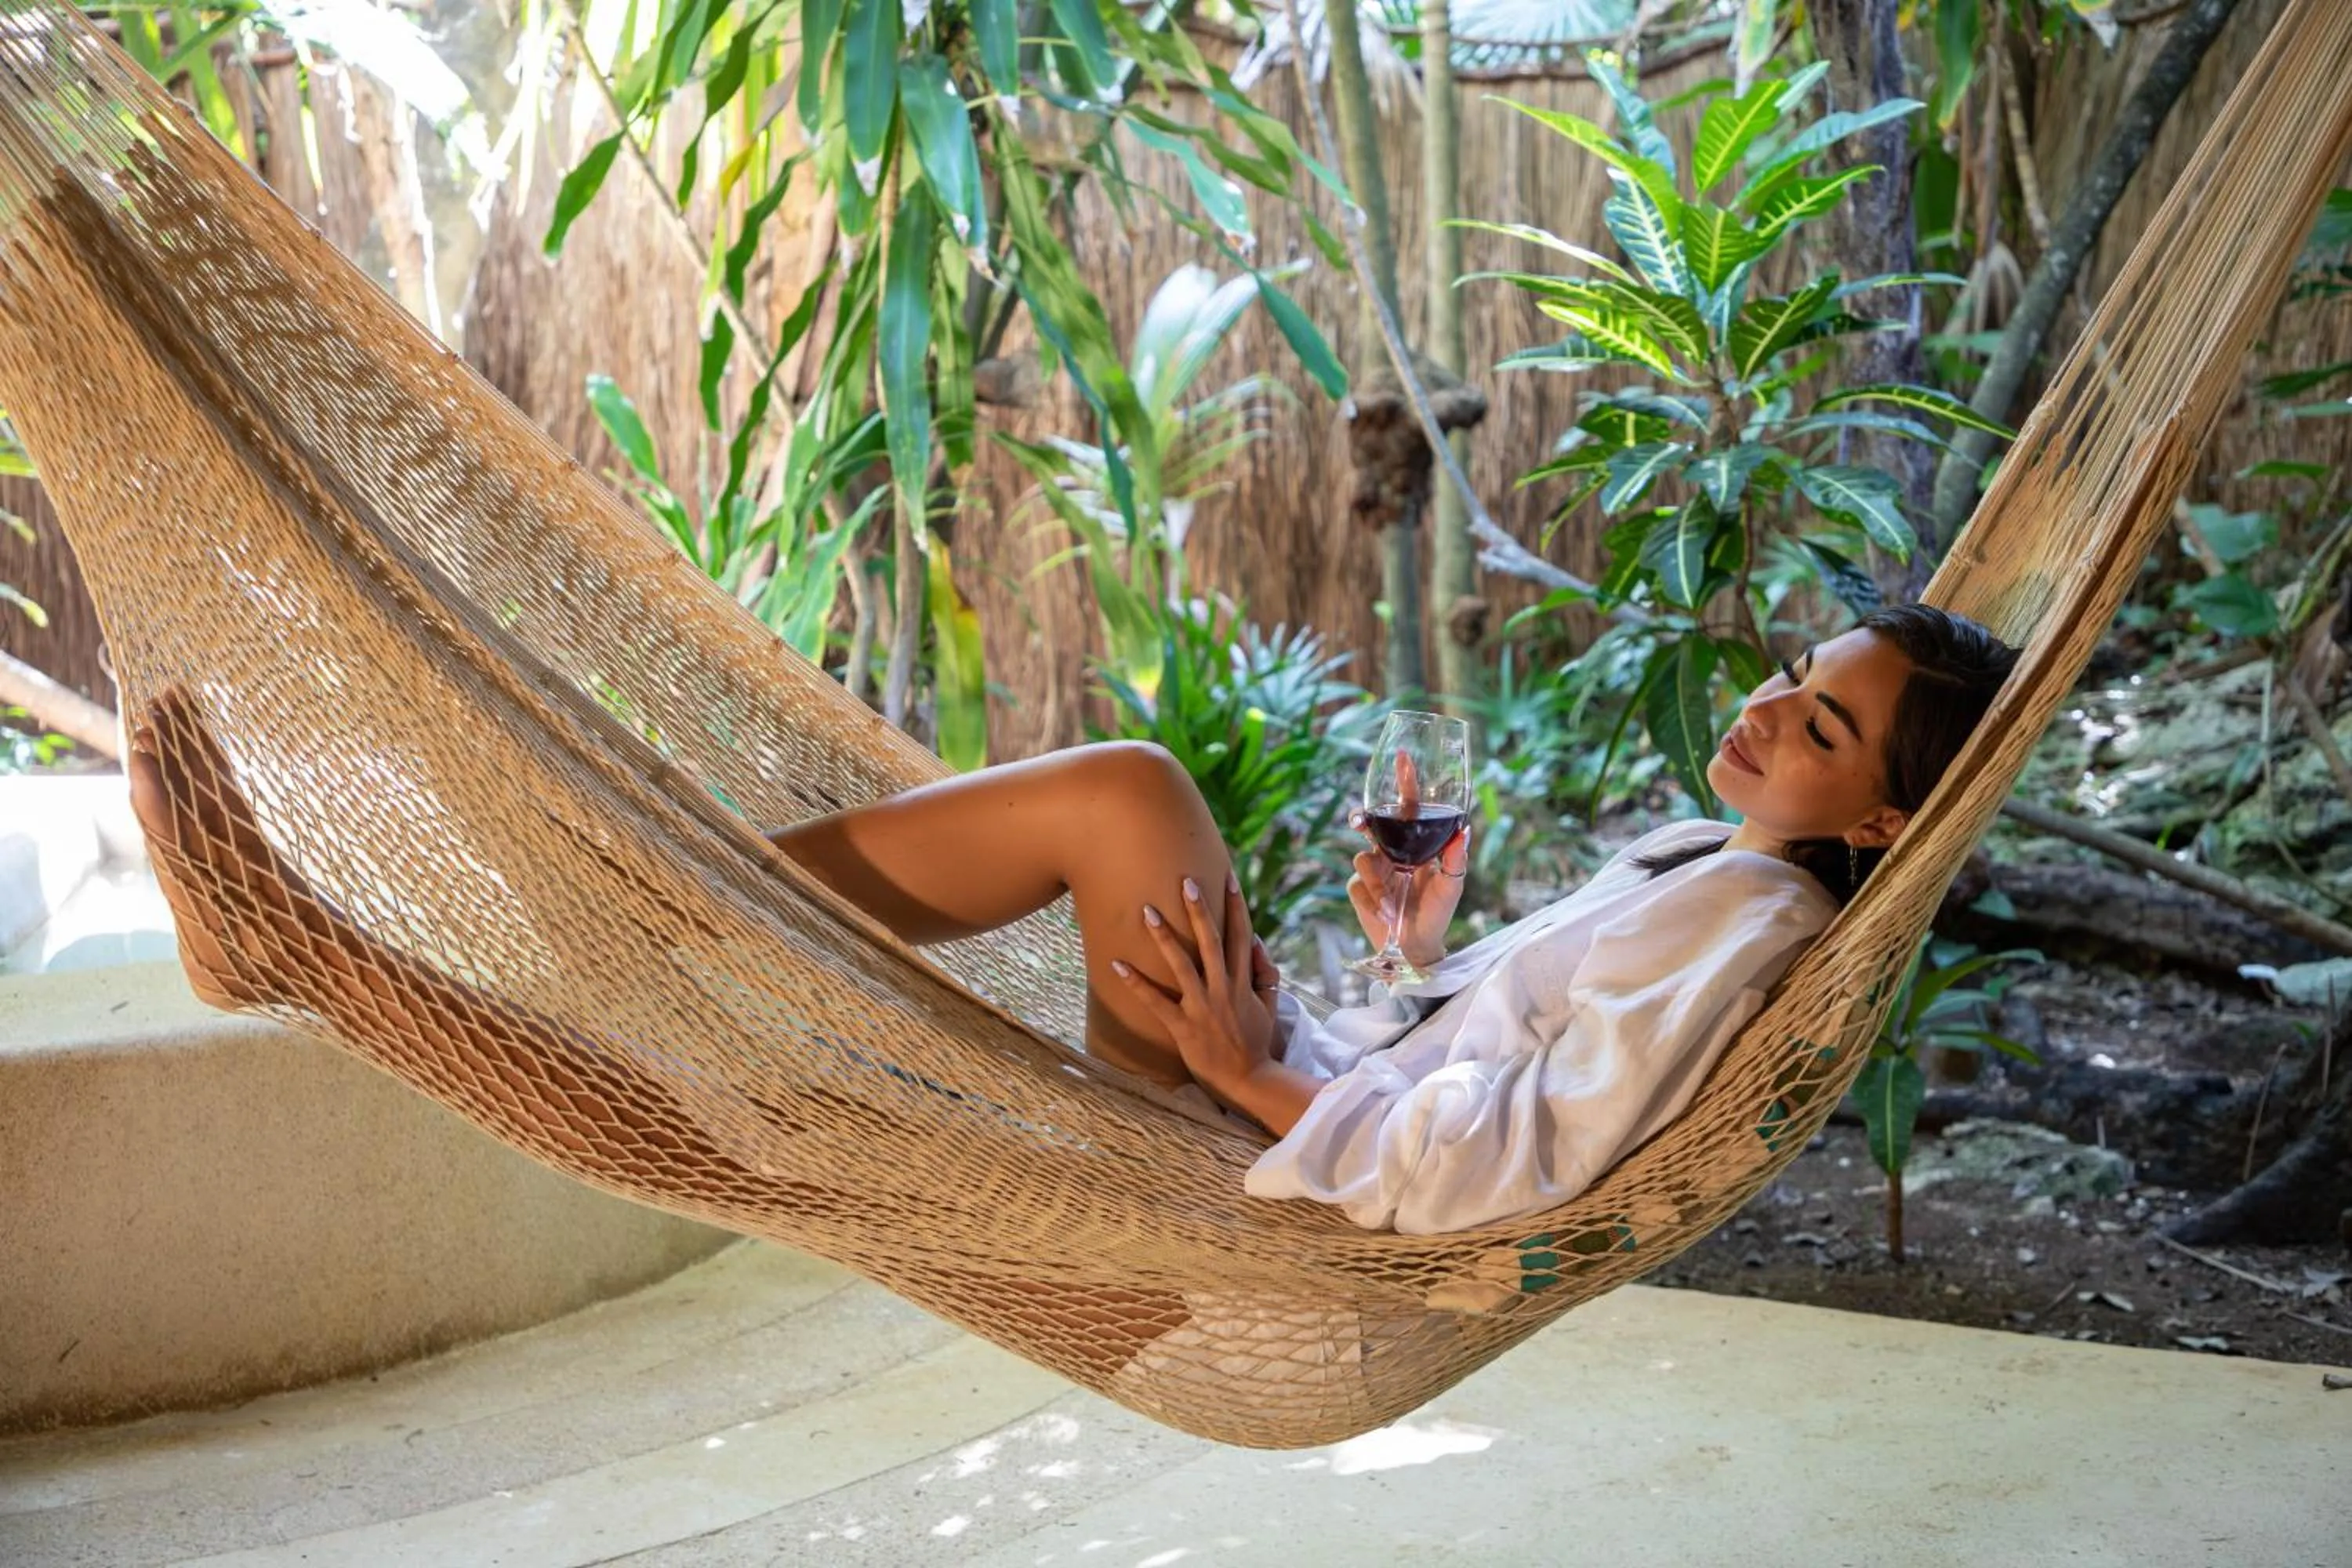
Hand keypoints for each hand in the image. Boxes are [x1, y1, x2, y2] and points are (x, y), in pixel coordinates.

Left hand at [1111, 872, 1277, 1092]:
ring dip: (1164, 937)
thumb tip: (1257, 943)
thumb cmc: (1257, 1043)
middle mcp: (1224, 990)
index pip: (1242, 936)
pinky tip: (1117, 964)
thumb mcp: (1269, 1005)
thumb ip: (1264, 974)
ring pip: (1183, 965)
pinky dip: (1136, 983)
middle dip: (1200, 911)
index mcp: (1244, 982)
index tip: (1229, 879)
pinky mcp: (1185, 1027)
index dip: (1236, 907)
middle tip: (1186, 882)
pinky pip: (1156, 1002)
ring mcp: (1204, 1008)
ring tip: (1147, 911)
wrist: (1250, 1081)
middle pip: (1212, 943)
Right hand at [1349, 751, 1468, 967]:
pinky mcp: (1358, 888)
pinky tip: (1385, 912)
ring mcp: (1373, 869)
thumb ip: (1457, 858)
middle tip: (1361, 821)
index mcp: (1414, 843)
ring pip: (1362, 857)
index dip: (1404, 781)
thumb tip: (1465, 829)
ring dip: (1377, 881)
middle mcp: (1391, 851)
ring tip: (1392, 903)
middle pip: (1371, 822)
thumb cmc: (1438, 913)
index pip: (1407, 806)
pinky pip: (1357, 883)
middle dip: (1362, 818)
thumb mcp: (1453, 885)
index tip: (1403, 756)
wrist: (1416, 947)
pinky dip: (1372, 898)